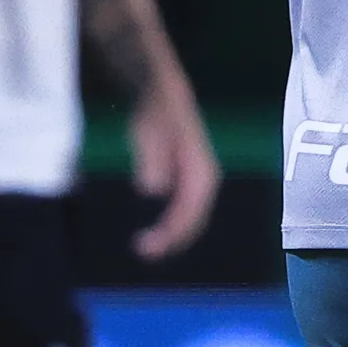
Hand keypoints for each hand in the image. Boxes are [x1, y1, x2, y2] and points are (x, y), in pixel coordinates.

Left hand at [127, 76, 220, 259]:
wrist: (164, 94)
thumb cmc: (155, 110)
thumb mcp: (148, 129)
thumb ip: (151, 157)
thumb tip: (151, 190)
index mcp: (201, 171)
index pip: (191, 211)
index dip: (171, 232)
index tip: (146, 246)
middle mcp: (205, 181)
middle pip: (195, 220)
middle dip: (172, 240)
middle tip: (142, 252)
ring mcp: (198, 183)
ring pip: (190, 219)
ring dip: (172, 237)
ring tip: (145, 247)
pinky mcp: (187, 184)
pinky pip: (183, 212)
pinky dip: (169, 226)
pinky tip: (152, 232)